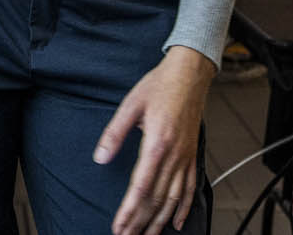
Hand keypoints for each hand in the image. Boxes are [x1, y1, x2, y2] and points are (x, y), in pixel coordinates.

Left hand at [95, 45, 214, 234]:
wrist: (190, 74)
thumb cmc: (161, 85)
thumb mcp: (130, 104)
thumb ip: (114, 133)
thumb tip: (101, 156)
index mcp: (157, 142)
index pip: (141, 186)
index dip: (129, 210)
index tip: (118, 226)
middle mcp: (174, 154)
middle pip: (156, 198)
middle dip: (140, 222)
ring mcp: (185, 157)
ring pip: (173, 198)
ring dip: (160, 221)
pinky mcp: (192, 155)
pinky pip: (190, 187)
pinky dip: (184, 208)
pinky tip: (178, 223)